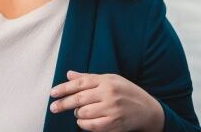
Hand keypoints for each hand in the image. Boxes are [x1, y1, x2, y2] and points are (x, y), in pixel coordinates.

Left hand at [49, 70, 164, 131]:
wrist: (147, 110)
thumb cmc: (126, 92)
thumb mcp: (110, 79)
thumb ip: (88, 78)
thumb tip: (69, 74)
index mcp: (106, 81)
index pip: (80, 83)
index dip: (64, 88)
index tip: (52, 93)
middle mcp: (109, 94)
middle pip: (79, 98)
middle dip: (63, 103)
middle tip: (53, 108)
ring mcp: (112, 109)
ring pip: (83, 113)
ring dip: (77, 114)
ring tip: (78, 112)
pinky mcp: (114, 123)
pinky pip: (91, 126)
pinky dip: (84, 124)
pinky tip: (83, 121)